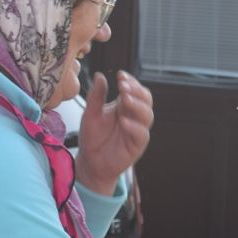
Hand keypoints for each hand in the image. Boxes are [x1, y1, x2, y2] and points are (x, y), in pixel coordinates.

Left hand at [74, 70, 153, 194]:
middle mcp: (133, 116)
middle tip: (123, 86)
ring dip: (137, 105)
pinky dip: (134, 126)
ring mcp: (137, 130)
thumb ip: (96, 96)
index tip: (120, 75)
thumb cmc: (92, 138)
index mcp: (123, 106)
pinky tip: (123, 121)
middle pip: (146, 99)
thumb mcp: (90, 114)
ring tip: (124, 99)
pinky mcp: (136, 145)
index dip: (131, 81)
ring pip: (148, 115)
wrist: (91, 162)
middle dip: (136, 90)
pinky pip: (141, 134)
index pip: (135, 89)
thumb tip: (100, 76)